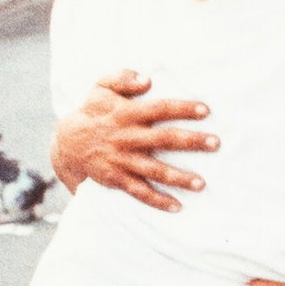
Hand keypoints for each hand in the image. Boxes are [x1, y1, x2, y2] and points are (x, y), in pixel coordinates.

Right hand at [52, 70, 216, 209]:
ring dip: (178, 178)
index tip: (206, 110)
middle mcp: (126, 137)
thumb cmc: (94, 112)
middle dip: (191, 142)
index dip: (182, 109)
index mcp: (126, 113)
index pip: (159, 108)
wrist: (68, 144)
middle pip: (163, 139)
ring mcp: (122, 160)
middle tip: (216, 143)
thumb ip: (122, 78)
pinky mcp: (117, 179)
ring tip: (202, 184)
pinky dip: (157, 201)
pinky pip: (139, 192)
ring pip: (154, 170)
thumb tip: (146, 80)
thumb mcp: (101, 88)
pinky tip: (177, 207)